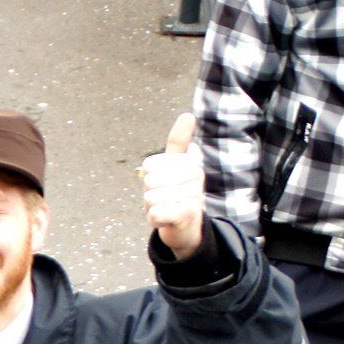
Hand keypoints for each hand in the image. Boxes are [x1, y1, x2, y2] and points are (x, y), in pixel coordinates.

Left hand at [140, 113, 205, 260]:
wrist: (188, 228)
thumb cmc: (178, 195)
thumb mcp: (178, 166)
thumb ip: (179, 142)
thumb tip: (188, 114)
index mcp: (190, 162)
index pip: (149, 166)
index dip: (148, 178)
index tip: (163, 184)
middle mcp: (195, 176)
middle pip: (149, 181)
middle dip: (148, 194)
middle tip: (164, 200)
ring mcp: (193, 195)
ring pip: (150, 198)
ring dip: (151, 208)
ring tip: (166, 209)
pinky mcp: (188, 215)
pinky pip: (155, 213)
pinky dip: (153, 220)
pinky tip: (166, 220)